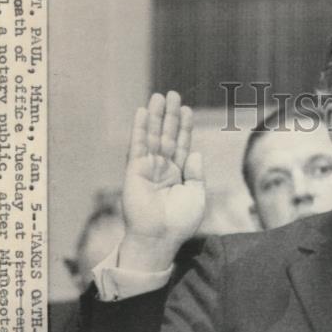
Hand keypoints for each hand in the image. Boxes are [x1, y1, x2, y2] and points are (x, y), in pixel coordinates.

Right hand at [118, 91, 204, 271]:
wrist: (161, 237)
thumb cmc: (180, 222)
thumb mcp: (196, 196)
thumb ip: (197, 173)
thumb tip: (196, 153)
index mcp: (178, 174)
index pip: (182, 145)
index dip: (185, 127)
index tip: (187, 109)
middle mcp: (163, 168)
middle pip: (167, 136)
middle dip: (170, 116)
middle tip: (172, 94)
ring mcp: (148, 168)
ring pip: (153, 137)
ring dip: (156, 116)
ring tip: (159, 96)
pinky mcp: (135, 170)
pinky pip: (138, 145)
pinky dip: (140, 129)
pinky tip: (143, 112)